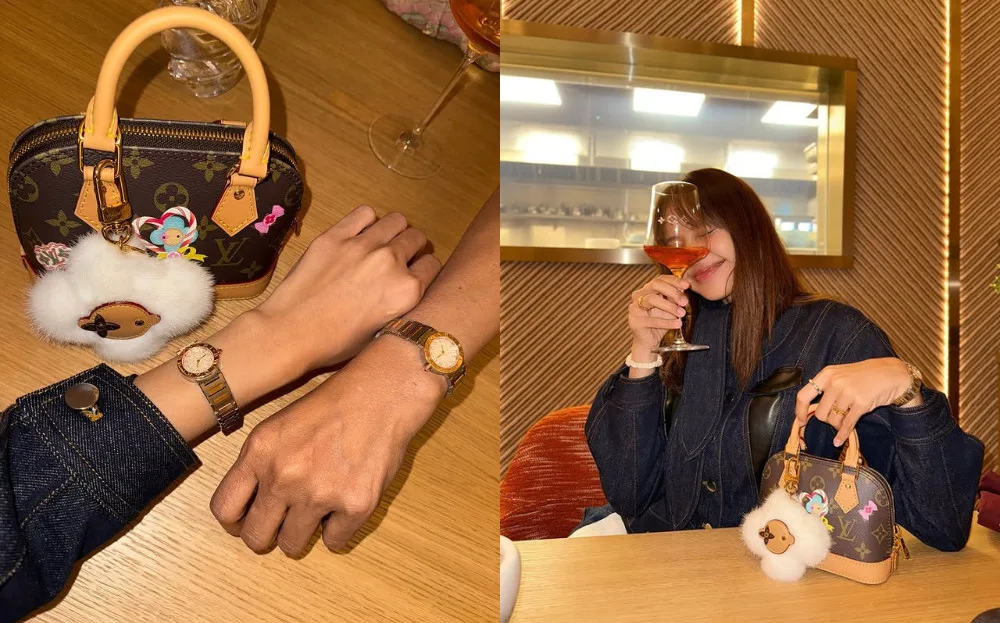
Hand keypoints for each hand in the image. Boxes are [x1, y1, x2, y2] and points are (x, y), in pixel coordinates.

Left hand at [209, 336, 444, 555]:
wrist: (383, 395)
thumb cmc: (334, 405)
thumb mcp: (279, 426)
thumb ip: (259, 463)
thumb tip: (252, 503)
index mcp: (260, 453)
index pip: (224, 509)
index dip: (236, 521)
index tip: (249, 520)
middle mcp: (284, 477)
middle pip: (256, 537)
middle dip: (267, 536)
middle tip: (283, 524)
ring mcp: (320, 495)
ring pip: (293, 545)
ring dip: (302, 535)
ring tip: (316, 513)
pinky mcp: (355, 506)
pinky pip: (335, 542)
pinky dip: (338, 530)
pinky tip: (343, 506)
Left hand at [254, 204, 441, 370]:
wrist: (291, 333)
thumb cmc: (335, 343)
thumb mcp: (382, 330)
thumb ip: (401, 304)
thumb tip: (405, 286)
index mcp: (407, 291)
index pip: (433, 265)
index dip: (424, 270)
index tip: (415, 273)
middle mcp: (391, 262)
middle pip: (417, 238)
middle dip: (412, 248)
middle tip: (398, 258)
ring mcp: (362, 245)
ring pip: (396, 220)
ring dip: (394, 231)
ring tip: (381, 242)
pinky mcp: (336, 236)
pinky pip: (364, 213)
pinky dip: (367, 221)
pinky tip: (360, 234)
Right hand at [628, 274, 689, 353]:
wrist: (649, 342)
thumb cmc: (660, 323)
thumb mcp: (671, 308)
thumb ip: (675, 298)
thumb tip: (684, 288)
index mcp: (647, 290)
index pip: (660, 279)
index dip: (674, 280)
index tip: (687, 285)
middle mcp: (638, 295)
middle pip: (655, 285)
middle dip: (672, 292)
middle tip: (684, 301)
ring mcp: (634, 308)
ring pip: (652, 299)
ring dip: (669, 306)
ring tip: (682, 314)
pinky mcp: (634, 321)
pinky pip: (652, 320)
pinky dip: (667, 322)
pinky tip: (677, 323)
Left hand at [794, 357, 917, 446]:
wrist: (891, 374)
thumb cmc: (863, 376)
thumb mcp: (840, 374)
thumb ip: (826, 388)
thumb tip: (810, 409)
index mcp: (827, 374)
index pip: (804, 395)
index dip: (800, 411)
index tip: (800, 421)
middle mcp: (835, 382)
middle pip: (820, 413)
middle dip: (827, 419)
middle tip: (836, 416)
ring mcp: (848, 392)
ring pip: (833, 420)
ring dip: (838, 424)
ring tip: (846, 417)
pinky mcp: (861, 403)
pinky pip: (847, 424)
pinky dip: (842, 434)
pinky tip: (839, 440)